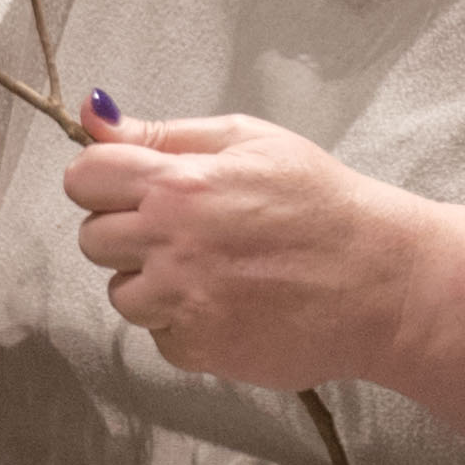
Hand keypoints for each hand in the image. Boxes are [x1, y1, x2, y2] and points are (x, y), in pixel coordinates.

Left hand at [62, 96, 409, 389]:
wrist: (381, 283)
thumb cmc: (322, 205)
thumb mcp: (251, 142)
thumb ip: (164, 133)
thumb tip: (94, 114)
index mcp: (179, 185)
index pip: (83, 178)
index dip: (103, 181)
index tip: (131, 187)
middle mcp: (170, 245)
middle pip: (92, 238)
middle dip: (127, 232)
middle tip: (184, 230)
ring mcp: (181, 303)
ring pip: (121, 293)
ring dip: (152, 283)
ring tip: (212, 270)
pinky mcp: (196, 350)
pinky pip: (158, 334)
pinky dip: (183, 322)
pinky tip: (229, 303)